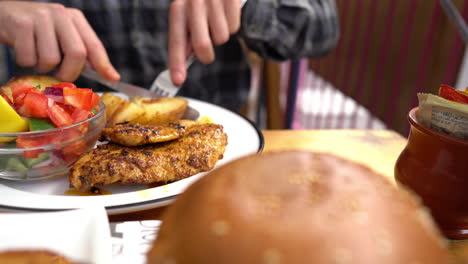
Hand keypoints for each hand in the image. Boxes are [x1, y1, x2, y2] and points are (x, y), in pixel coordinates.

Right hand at [0, 1, 119, 81]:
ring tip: (35, 56)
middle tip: (59, 76)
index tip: (112, 78)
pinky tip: (22, 50)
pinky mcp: (21, 24)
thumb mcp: (60, 36)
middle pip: (77, 54)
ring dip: (42, 67)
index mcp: (74, 18)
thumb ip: (81, 51)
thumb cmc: (34, 31)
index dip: (104, 64)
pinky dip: (25, 62)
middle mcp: (60, 14)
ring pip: (51, 59)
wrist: (1, 13)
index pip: (93, 45)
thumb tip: (109, 74)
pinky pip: (29, 58)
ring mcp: (40, 17)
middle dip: (69, 72)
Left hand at [169, 0, 242, 85]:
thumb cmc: (201, 4)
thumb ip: (184, 38)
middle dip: (206, 56)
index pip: (176, 41)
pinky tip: (226, 14)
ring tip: (216, 21)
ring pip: (221, 38)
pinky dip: (232, 25)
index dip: (176, 63)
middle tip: (206, 53)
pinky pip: (234, 28)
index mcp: (178, 9)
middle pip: (202, 45)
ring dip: (220, 36)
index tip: (177, 81)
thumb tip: (182, 63)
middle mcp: (193, 2)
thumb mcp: (188, 16)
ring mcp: (213, 0)